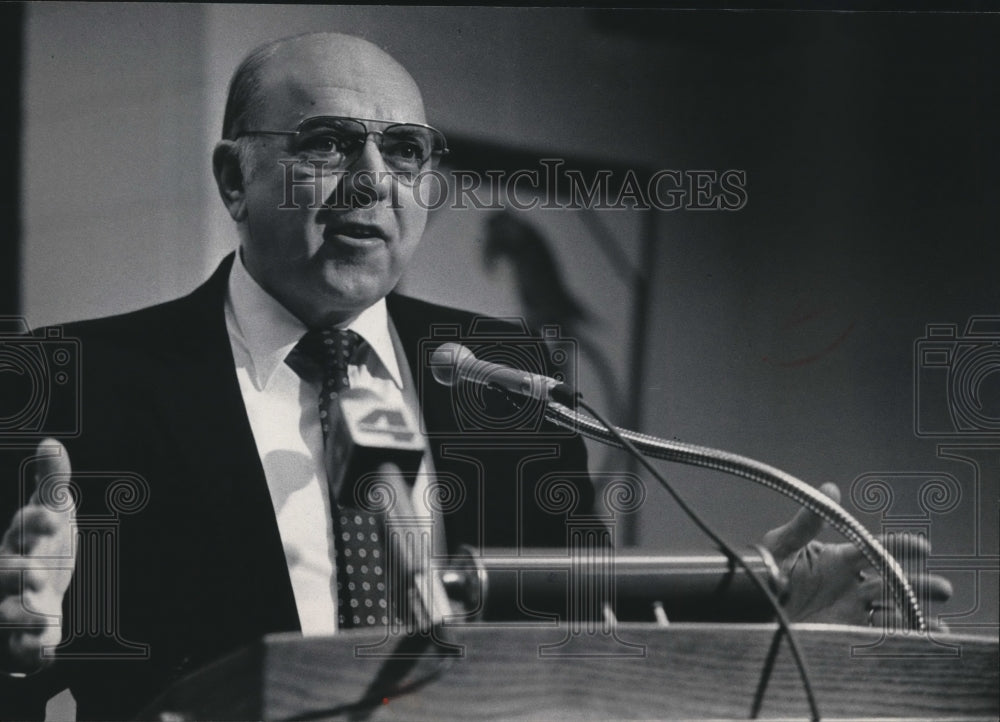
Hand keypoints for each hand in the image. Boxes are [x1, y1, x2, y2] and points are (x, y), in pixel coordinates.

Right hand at [0, 439, 75, 673]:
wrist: (34, 593)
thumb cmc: (41, 546)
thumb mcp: (51, 513)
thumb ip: (52, 480)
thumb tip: (51, 442)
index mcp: (21, 540)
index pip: (22, 526)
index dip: (35, 521)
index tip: (52, 516)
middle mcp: (11, 571)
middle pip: (5, 571)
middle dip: (18, 571)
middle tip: (37, 571)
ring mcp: (14, 603)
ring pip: (7, 611)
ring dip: (22, 615)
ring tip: (42, 618)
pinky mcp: (25, 634)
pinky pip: (23, 645)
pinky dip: (32, 648)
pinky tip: (46, 648)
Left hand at [760, 483, 951, 626]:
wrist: (749, 608)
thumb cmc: (761, 572)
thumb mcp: (782, 544)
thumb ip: (807, 522)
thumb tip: (829, 488)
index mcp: (837, 558)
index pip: (875, 548)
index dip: (899, 546)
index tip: (922, 546)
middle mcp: (849, 582)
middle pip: (891, 582)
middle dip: (918, 586)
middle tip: (943, 590)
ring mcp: (849, 607)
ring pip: (891, 609)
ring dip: (915, 615)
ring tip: (939, 627)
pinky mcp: (843, 630)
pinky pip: (878, 633)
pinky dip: (901, 637)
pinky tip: (921, 641)